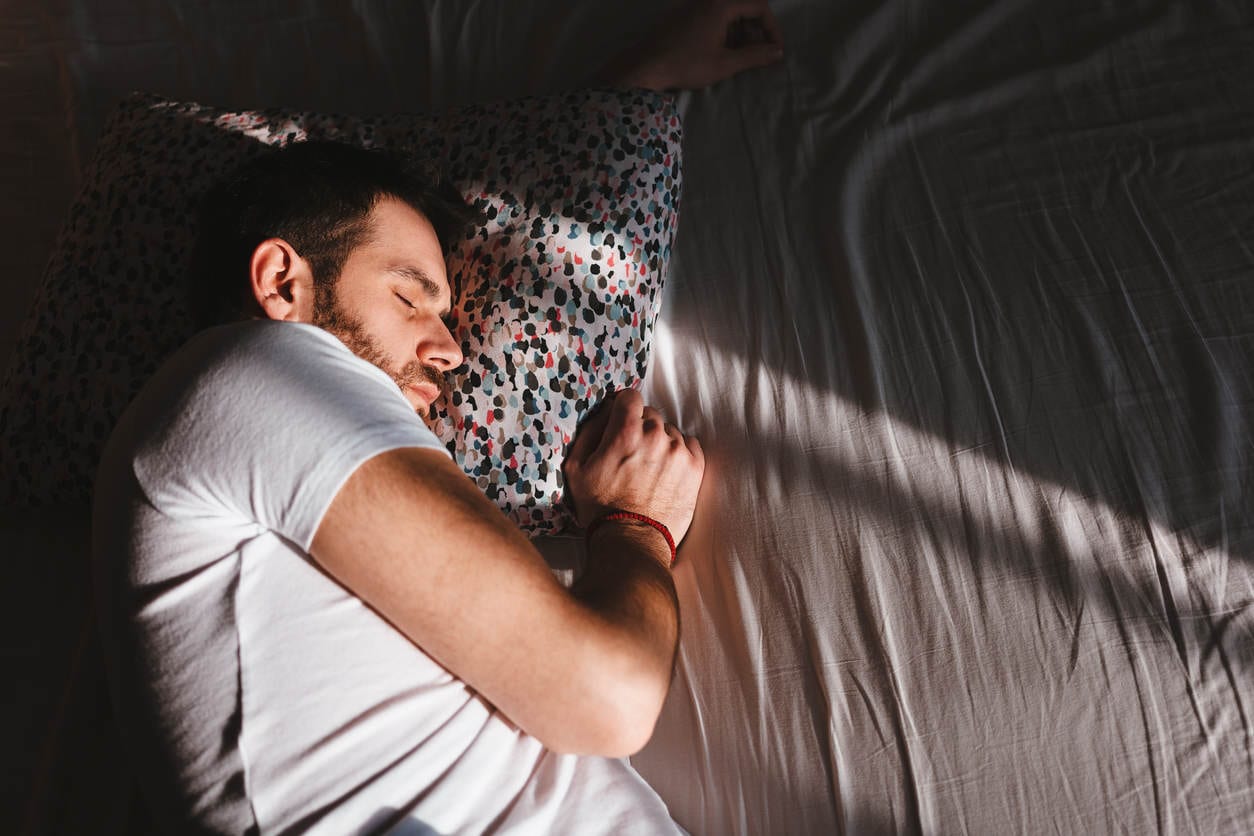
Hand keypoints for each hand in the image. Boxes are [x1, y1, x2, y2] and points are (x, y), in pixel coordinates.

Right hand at [563, 389, 704, 542]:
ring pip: (669, 431)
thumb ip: (589, 431)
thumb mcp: (576, 468)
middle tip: (630, 453)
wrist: (631, 540)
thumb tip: (604, 412)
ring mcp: (678, 451)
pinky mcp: (695, 467)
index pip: (630, 396)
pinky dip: (678, 452)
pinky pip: (689, 444)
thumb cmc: (599, 507)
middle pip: (650, 414)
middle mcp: (655, 435)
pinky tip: (666, 470)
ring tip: (648, 467)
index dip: (622, 408)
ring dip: (659, 442)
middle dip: (639, 428)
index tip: (620, 421)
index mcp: (626, 432)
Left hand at [606, 0, 784, 90]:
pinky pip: (712, 15)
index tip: (775, 49)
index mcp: (721, 5)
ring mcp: (693, 5)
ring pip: (728, 12)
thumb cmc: (686, 65)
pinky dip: (724, 30)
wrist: (645, 66)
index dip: (772, 28)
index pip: (759, 6)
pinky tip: (720, 51)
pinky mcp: (683, 14)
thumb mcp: (725, 64)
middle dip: (757, 30)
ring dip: (740, 31)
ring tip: (740, 56)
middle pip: (743, 7)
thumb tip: (778, 52)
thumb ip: (755, 56)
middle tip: (759, 54)